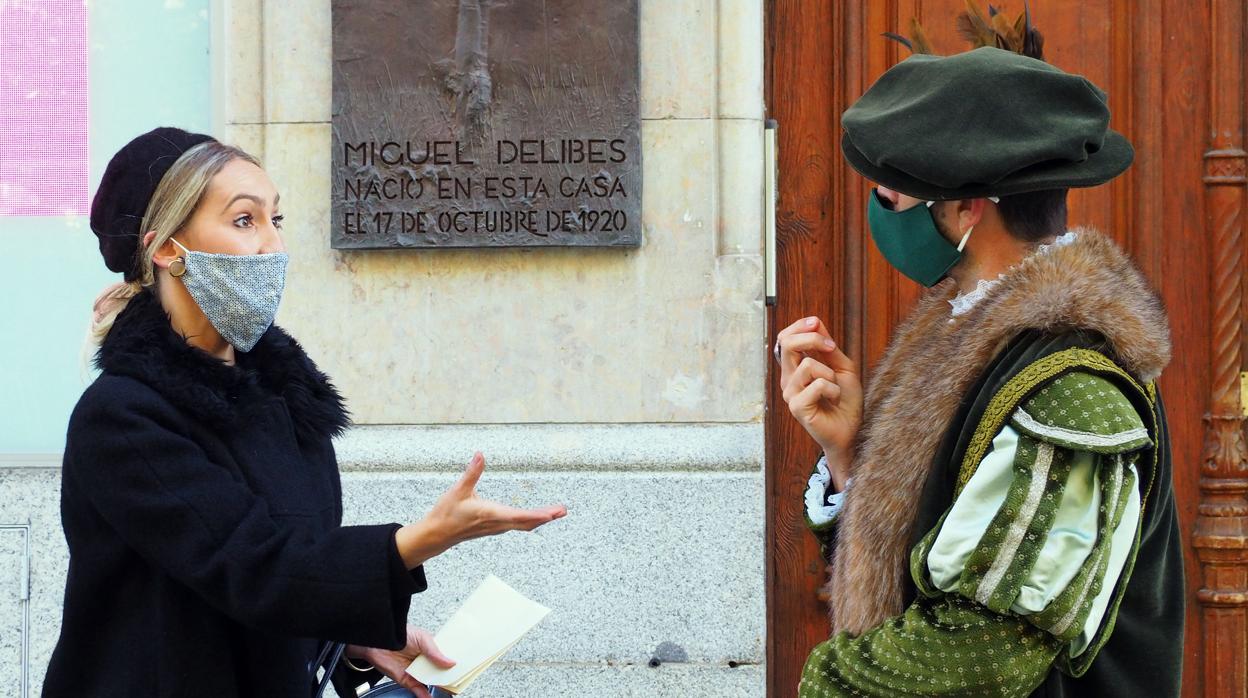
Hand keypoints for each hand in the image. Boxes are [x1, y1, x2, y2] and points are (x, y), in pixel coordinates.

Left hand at [346, 625, 452, 697]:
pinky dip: (425, 696)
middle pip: (441, 672)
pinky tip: (432, 697)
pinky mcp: (408, 681)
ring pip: (432, 682)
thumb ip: (436, 652)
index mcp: (432, 648)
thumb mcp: (422, 639)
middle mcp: (426, 661)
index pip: (446, 657)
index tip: (464, 668)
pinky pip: (419, 690)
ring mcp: (418, 671)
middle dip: (449, 676)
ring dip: (440, 687)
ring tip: (450, 690)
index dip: (455, 662)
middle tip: (458, 680)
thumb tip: (451, 662)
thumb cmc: (399, 634)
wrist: (377, 643)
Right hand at [397, 452, 567, 565]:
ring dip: (540, 518)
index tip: (552, 514)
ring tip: (557, 512)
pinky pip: (518, 525)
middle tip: (563, 510)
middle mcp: (497, 523)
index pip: (519, 516)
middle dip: (546, 516)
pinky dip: (531, 520)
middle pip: (527, 522)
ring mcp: (496, 527)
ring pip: (523, 525)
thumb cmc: (446, 513)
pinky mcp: (494, 527)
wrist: (436, 535)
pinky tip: (538, 517)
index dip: (537, 515)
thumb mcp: (458, 490)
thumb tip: (480, 455)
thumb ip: (472, 473)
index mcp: (491, 514)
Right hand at [776, 316, 862, 487]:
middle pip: (787, 344)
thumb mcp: (842, 367)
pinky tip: (833, 400)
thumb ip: (828, 348)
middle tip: (831, 347)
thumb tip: (816, 323)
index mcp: (795, 368)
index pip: (784, 339)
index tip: (816, 323)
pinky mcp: (797, 407)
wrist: (852, 430)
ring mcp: (790, 394)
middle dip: (812, 339)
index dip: (798, 326)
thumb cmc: (845, 401)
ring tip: (835, 389)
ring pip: (808, 365)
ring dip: (830, 373)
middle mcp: (788, 379)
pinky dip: (832, 389)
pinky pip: (817, 384)